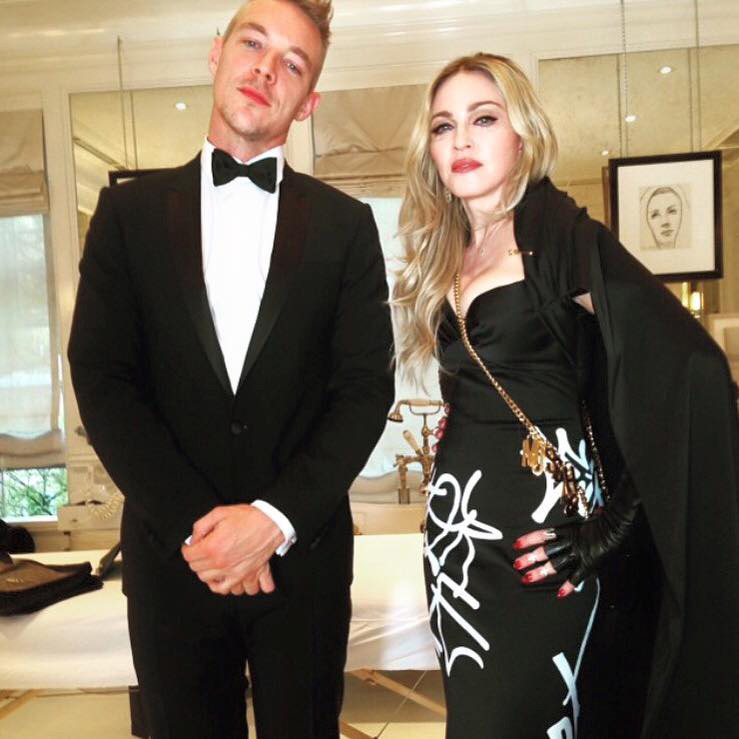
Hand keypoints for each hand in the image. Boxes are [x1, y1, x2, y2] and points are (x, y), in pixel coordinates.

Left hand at [181, 504, 283, 595]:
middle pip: (198, 571)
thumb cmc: (248, 517)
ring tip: (213, 565)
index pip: (189, 556)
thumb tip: (193, 539)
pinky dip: (228, 587)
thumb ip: (200, 526)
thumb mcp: (219, 513)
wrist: (271, 521)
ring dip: (210, 575)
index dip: (187, 548)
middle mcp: (222, 563)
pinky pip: (233, 590)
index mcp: (213, 547)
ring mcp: (235, 572)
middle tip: (203, 552)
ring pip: (211, 583)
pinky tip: (226, 577)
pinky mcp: (248, 575)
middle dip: (197, 561)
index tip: (191, 546)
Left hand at [512, 472, 639, 597]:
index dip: (529, 539)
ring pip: (555, 564)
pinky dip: (568, 586)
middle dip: (529, 558)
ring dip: (540, 572)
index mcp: (566, 531)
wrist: (616, 524)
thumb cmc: (603, 520)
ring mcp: (578, 553)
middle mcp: (569, 542)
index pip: (543, 535)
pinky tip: (559, 594)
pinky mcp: (588, 563)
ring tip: (527, 579)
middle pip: (545, 551)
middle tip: (516, 564)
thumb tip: (593, 512)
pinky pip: (576, 576)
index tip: (516, 544)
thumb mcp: (587, 519)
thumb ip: (583, 521)